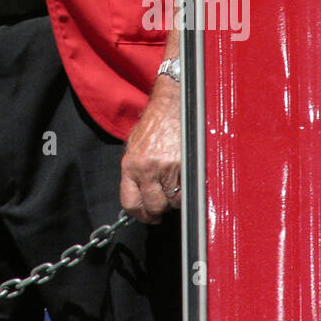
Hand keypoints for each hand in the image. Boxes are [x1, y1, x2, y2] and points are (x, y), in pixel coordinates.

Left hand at [119, 83, 180, 223]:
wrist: (173, 105)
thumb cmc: (155, 123)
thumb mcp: (135, 146)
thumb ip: (134, 171)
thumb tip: (138, 194)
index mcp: (131, 165)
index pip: (130, 202)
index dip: (140, 214)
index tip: (147, 215)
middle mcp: (148, 169)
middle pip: (154, 207)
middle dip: (160, 209)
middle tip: (164, 202)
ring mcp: (168, 168)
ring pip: (174, 201)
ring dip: (176, 198)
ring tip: (176, 183)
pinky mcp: (186, 166)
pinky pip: (189, 190)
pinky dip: (189, 189)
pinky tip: (186, 178)